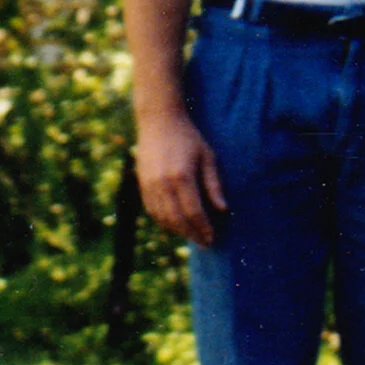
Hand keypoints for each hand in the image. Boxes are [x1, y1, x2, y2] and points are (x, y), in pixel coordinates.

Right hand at [136, 109, 225, 245]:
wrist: (158, 122)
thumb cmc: (189, 138)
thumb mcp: (208, 157)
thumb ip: (214, 184)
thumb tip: (222, 209)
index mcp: (181, 177)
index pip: (193, 212)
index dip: (202, 228)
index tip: (212, 238)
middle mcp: (162, 184)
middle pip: (176, 219)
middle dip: (191, 234)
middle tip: (205, 242)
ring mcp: (148, 186)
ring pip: (162, 218)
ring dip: (178, 231)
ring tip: (193, 235)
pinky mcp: (141, 185)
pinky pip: (152, 211)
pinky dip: (164, 222)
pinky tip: (176, 225)